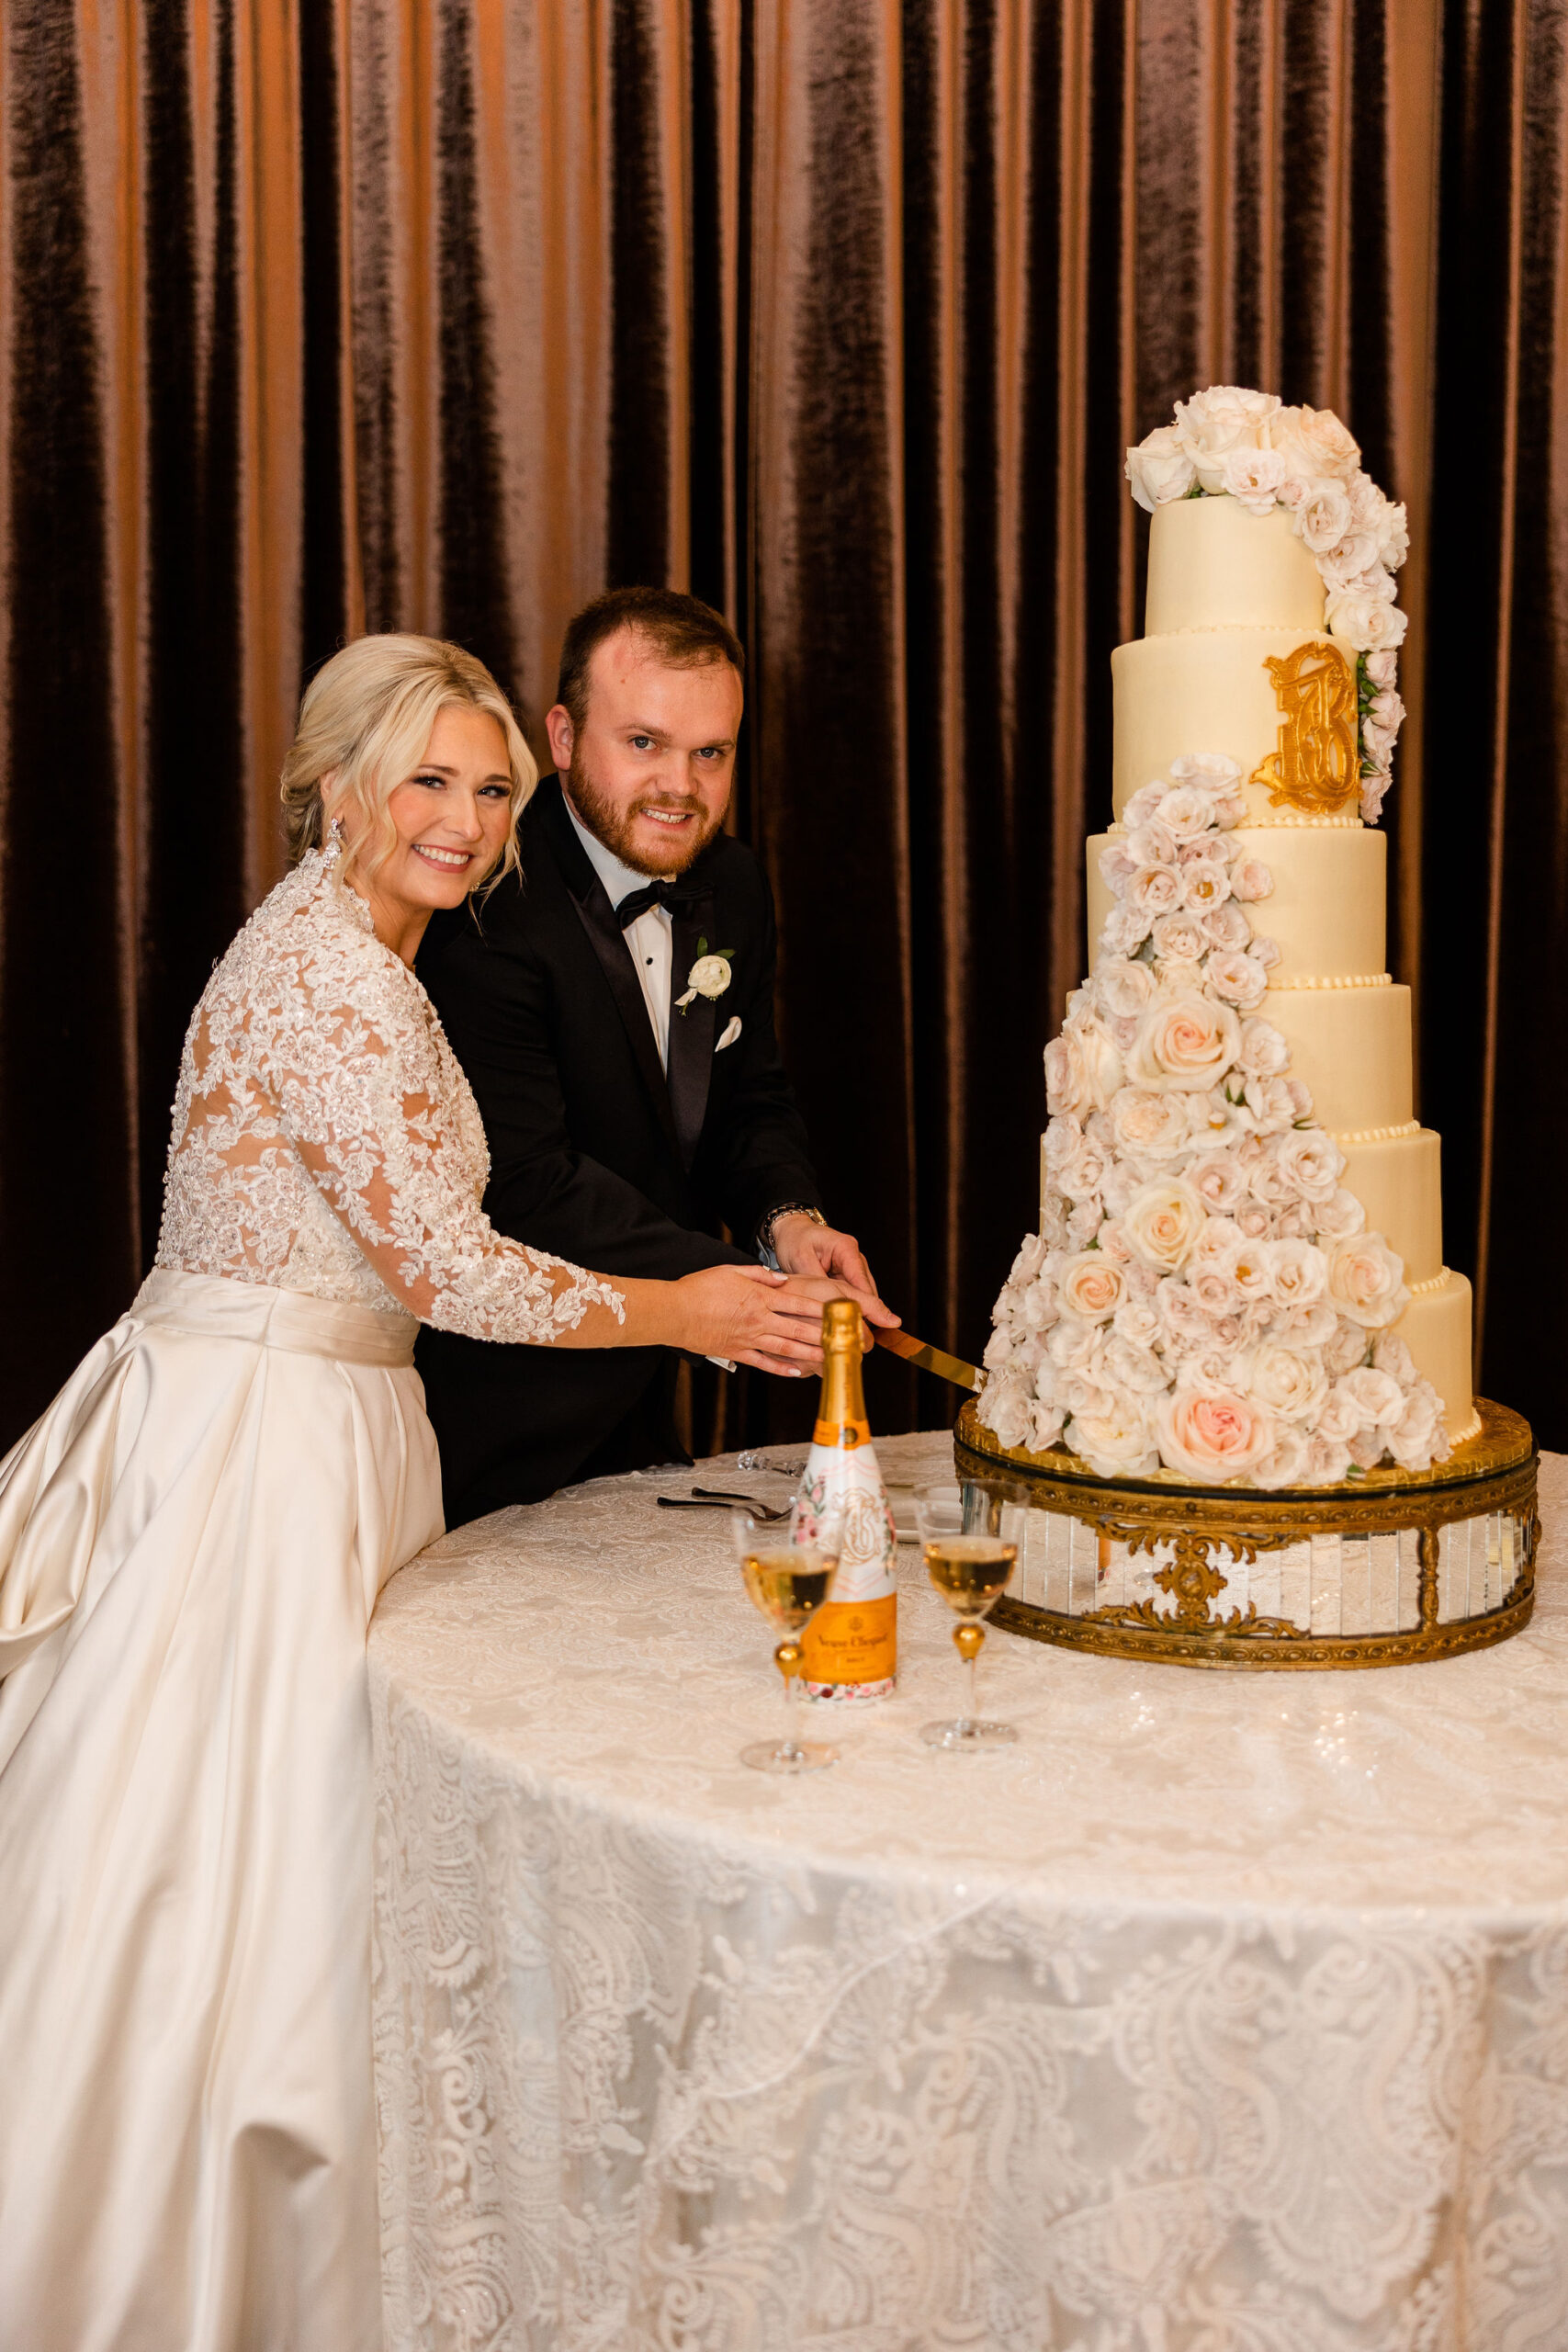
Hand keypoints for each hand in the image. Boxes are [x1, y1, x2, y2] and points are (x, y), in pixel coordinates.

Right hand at [664, 1264, 845, 1376]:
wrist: (674, 1312)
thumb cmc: (699, 1288)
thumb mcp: (730, 1270)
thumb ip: (760, 1275)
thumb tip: (783, 1279)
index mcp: (759, 1298)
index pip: (798, 1303)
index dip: (822, 1309)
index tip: (840, 1312)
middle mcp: (758, 1320)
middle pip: (798, 1329)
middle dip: (824, 1335)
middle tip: (845, 1341)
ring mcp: (748, 1338)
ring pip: (786, 1348)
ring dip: (810, 1354)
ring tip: (830, 1359)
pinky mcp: (737, 1352)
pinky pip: (764, 1362)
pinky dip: (781, 1368)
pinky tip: (797, 1372)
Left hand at [771, 1216, 898, 1328]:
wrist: (791, 1231)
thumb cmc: (795, 1240)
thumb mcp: (800, 1260)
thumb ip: (816, 1282)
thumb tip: (827, 1306)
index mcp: (846, 1249)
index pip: (862, 1282)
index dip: (869, 1306)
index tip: (869, 1326)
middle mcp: (855, 1258)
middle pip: (867, 1292)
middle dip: (864, 1314)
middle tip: (858, 1338)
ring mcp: (853, 1267)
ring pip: (862, 1296)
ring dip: (856, 1314)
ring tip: (851, 1336)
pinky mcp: (847, 1276)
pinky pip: (853, 1296)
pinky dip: (848, 1309)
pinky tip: (842, 1325)